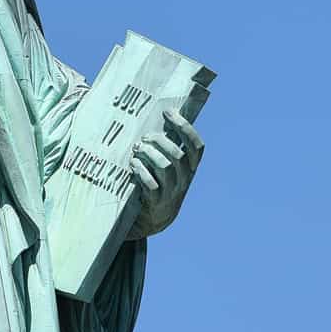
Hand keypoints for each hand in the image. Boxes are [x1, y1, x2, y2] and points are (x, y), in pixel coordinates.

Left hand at [125, 110, 203, 240]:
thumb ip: (169, 147)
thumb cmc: (160, 182)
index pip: (197, 146)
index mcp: (190, 168)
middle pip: (177, 155)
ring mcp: (171, 192)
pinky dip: (140, 171)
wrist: (155, 219)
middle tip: (145, 137)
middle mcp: (184, 180)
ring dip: (149, 154)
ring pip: (165, 167)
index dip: (185, 127)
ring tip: (137, 149)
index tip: (168, 112)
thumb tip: (160, 117)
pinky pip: (150, 184)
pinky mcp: (156, 202)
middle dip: (159, 141)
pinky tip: (133, 165)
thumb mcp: (171, 167)